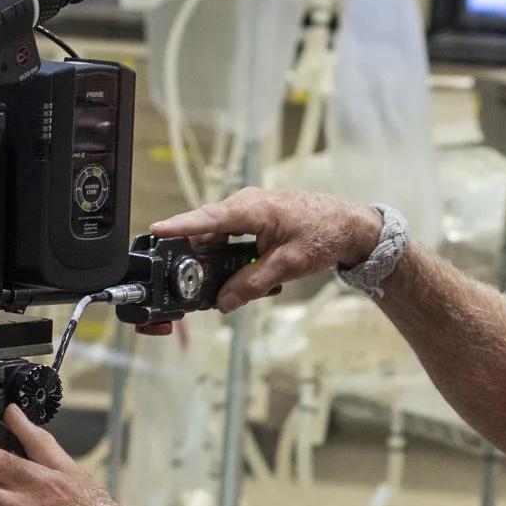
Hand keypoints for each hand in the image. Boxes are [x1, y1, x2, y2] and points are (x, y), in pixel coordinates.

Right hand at [152, 188, 384, 312]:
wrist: (348, 225)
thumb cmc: (324, 235)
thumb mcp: (288, 266)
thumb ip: (252, 284)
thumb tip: (225, 301)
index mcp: (252, 208)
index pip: (208, 218)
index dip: (180, 226)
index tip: (156, 232)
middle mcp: (245, 203)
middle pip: (206, 229)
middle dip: (192, 253)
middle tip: (182, 278)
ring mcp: (248, 209)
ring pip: (217, 234)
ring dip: (210, 257)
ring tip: (207, 281)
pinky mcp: (253, 218)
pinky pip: (229, 235)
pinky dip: (225, 253)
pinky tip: (230, 273)